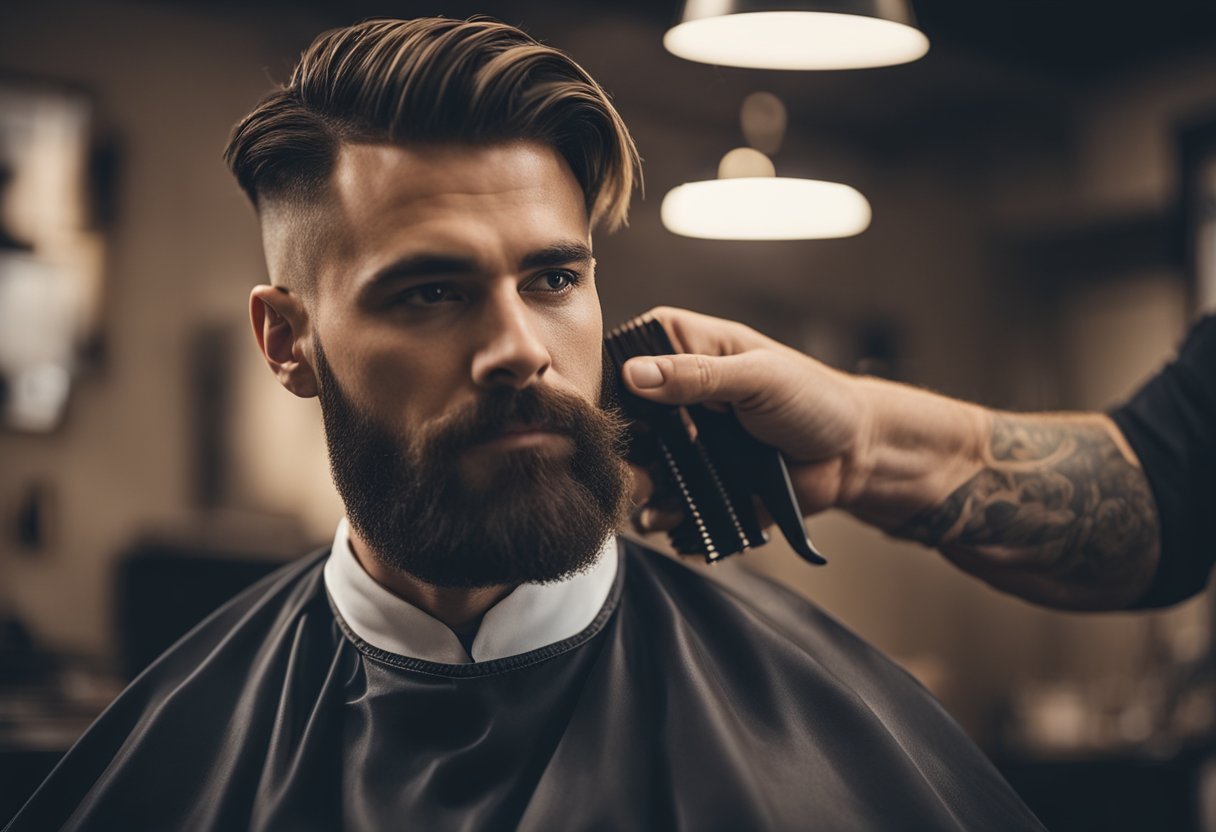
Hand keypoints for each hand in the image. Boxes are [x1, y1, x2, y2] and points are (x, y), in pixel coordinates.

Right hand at [619, 307, 868, 528]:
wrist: (853, 456)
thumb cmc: (815, 399)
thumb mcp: (758, 377)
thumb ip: (697, 375)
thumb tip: (635, 374)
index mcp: (682, 347)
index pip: (620, 359)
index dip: (606, 388)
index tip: (606, 417)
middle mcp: (673, 393)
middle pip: (620, 419)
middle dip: (620, 449)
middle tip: (636, 469)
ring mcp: (681, 440)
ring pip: (635, 464)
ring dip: (637, 486)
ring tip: (651, 500)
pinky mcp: (694, 482)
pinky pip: (663, 501)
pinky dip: (662, 515)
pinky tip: (670, 520)